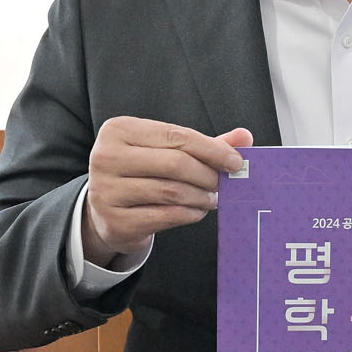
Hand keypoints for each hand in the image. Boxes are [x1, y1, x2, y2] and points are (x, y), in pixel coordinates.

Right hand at [83, 118, 251, 265]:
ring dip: (201, 196)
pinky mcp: (116, 221)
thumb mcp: (166, 151)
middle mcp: (106, 157)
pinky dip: (189, 213)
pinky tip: (196, 210)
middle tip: (222, 183)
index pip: (176, 135)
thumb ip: (204, 143)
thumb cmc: (142, 173)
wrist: (107, 212)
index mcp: (118, 130)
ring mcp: (106, 191)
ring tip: (211, 197)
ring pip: (171, 191)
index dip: (212, 149)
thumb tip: (245, 136)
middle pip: (175, 163)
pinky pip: (166, 216)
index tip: (236, 161)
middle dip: (207, 174)